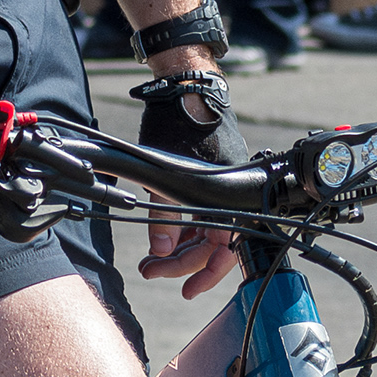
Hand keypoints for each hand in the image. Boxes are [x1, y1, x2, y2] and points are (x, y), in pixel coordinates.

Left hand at [130, 67, 249, 296]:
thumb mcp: (165, 175)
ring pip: (202, 231)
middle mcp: (227, 195)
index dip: (205, 274)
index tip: (185, 290)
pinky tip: (162, 236)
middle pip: (210, 244)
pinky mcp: (205, 179)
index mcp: (227, 196)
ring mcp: (216, 188)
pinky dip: (180, 228)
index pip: (223, 248)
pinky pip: (198, 215)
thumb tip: (161, 252)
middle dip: (179, 263)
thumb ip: (164, 216)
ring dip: (177, 247)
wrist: (186, 86)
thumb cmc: (180, 123)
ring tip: (150, 259)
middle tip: (150, 270)